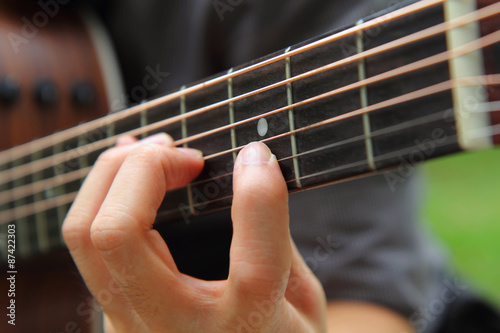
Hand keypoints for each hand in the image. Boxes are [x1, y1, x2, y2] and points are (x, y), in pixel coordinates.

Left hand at [62, 134, 326, 331]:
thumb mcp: (303, 302)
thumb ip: (275, 240)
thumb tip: (250, 172)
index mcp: (247, 332)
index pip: (255, 268)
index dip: (260, 198)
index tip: (259, 158)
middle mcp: (172, 331)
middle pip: (117, 233)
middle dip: (145, 168)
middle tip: (187, 154)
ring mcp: (128, 325)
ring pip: (84, 233)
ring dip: (114, 175)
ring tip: (154, 151)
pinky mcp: (112, 313)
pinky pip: (88, 243)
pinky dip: (103, 196)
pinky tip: (132, 177)